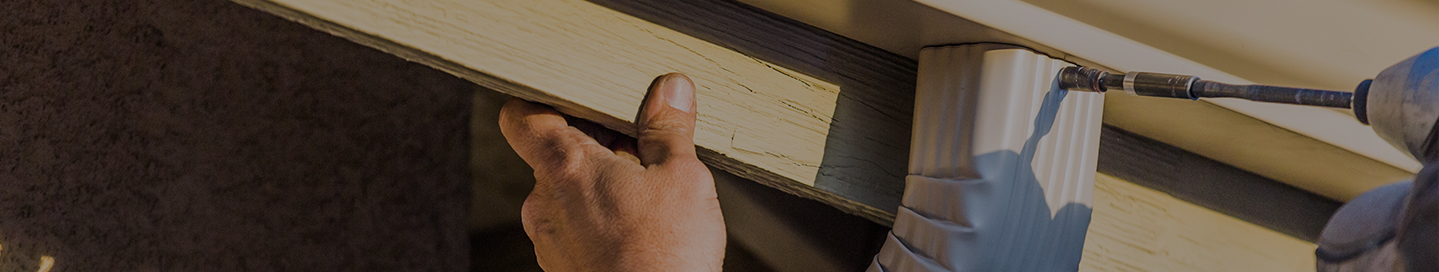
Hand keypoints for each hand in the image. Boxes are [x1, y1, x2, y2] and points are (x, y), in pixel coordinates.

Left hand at [499, 73, 724, 271]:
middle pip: (553, 154)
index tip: (575, 100)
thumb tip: (671, 91)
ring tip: (646, 192)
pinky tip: (638, 228)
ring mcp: (550, 240)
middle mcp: (544, 203)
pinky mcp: (562, 268)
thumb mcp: (682, 176)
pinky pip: (573, 229)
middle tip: (639, 148)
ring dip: (599, 186)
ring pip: (566, 194)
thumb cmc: (665, 256)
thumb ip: (669, 129)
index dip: (543, 102)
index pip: (521, 116)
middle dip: (594, 146)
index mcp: (565, 167)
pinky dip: (599, 220)